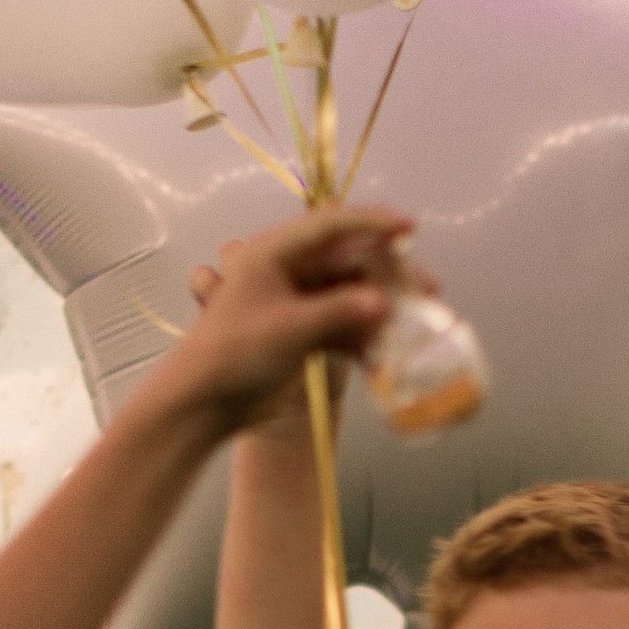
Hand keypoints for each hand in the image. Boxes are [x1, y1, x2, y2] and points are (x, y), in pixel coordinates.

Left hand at [151, 204, 410, 434]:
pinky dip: (361, 336)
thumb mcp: (289, 329)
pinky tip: (382, 356)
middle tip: (426, 287)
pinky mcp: (301, 331)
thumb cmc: (234, 355)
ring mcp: (295, 301)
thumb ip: (339, 311)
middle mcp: (286, 270)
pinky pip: (341, 324)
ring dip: (378, 309)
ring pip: (349, 294)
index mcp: (272, 253)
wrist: (202, 405)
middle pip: (347, 260)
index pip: (330, 226)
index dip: (372, 223)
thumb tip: (386, 303)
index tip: (411, 228)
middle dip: (386, 274)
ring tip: (413, 325)